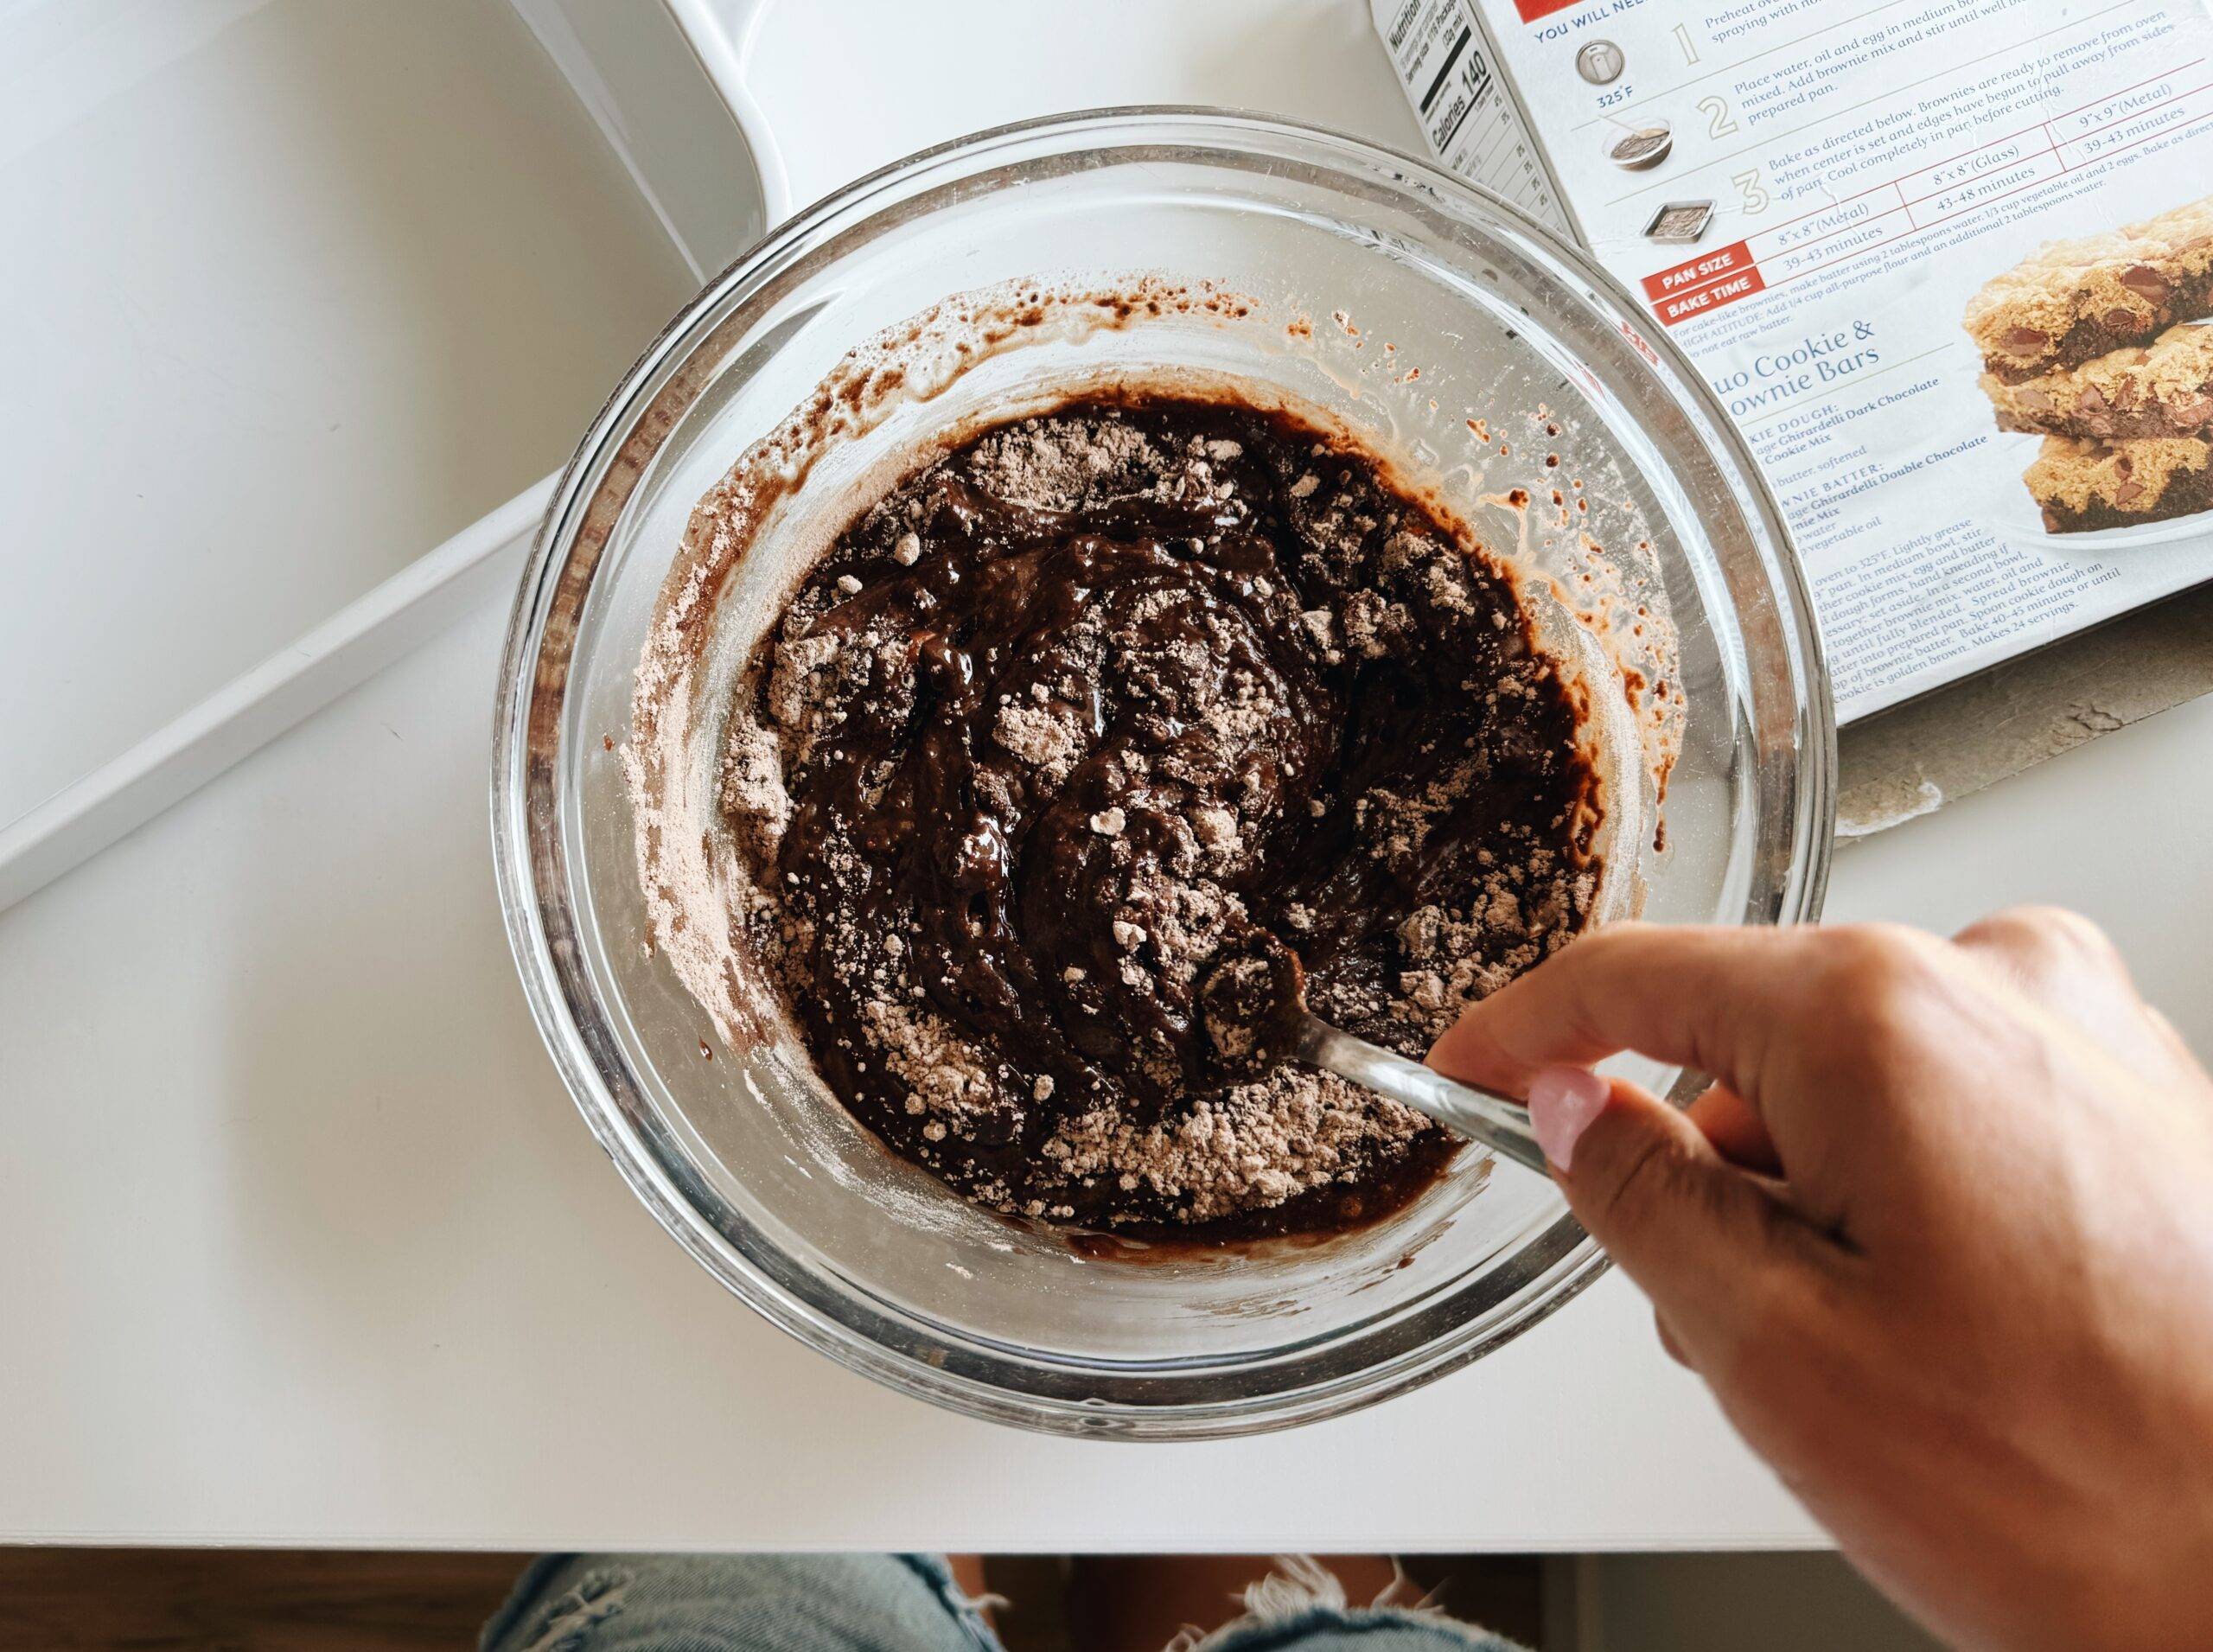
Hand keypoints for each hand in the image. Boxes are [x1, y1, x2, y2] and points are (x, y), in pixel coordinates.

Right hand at [1428, 910, 2212, 1651]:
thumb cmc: (2093, 1493)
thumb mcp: (1777, 1353)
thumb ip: (1643, 1200)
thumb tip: (1577, 1113)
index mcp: (1885, 1015)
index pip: (1637, 977)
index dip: (1525, 1031)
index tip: (1473, 1068)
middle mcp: (2000, 984)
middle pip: (1752, 1044)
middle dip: (1713, 1175)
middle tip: (1742, 1330)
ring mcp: (2088, 1033)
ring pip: (1854, 1086)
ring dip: (1820, 1205)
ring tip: (1888, 1363)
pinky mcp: (2140, 1095)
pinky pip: (1954, 1107)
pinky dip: (1912, 1202)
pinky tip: (1962, 1332)